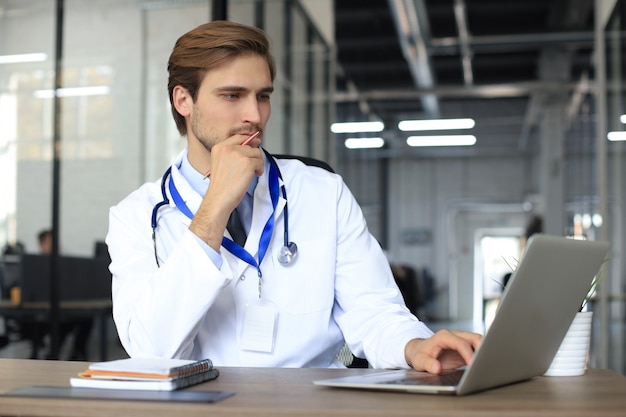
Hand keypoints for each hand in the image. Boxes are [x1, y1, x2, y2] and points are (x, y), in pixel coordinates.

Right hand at [189, 133, 263, 249]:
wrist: (219, 198)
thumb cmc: (221, 186)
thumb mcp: (220, 163)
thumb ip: (231, 153)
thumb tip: (250, 146)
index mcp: (219, 147)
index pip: (238, 137)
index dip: (249, 140)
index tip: (255, 143)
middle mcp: (228, 148)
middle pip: (250, 145)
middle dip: (253, 156)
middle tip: (253, 165)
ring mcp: (238, 154)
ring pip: (257, 153)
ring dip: (258, 162)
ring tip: (253, 172)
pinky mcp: (247, 163)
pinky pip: (260, 161)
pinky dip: (260, 169)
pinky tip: (255, 175)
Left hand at [404, 329, 481, 374]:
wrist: (421, 350)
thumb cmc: (420, 354)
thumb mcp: (419, 361)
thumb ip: (427, 364)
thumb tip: (437, 368)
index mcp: (443, 337)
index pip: (460, 343)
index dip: (468, 354)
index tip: (473, 365)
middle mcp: (455, 335)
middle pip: (474, 338)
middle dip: (483, 349)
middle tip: (486, 364)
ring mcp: (462, 339)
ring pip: (479, 341)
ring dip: (485, 351)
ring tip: (488, 365)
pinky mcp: (466, 347)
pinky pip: (478, 348)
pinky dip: (483, 354)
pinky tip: (485, 364)